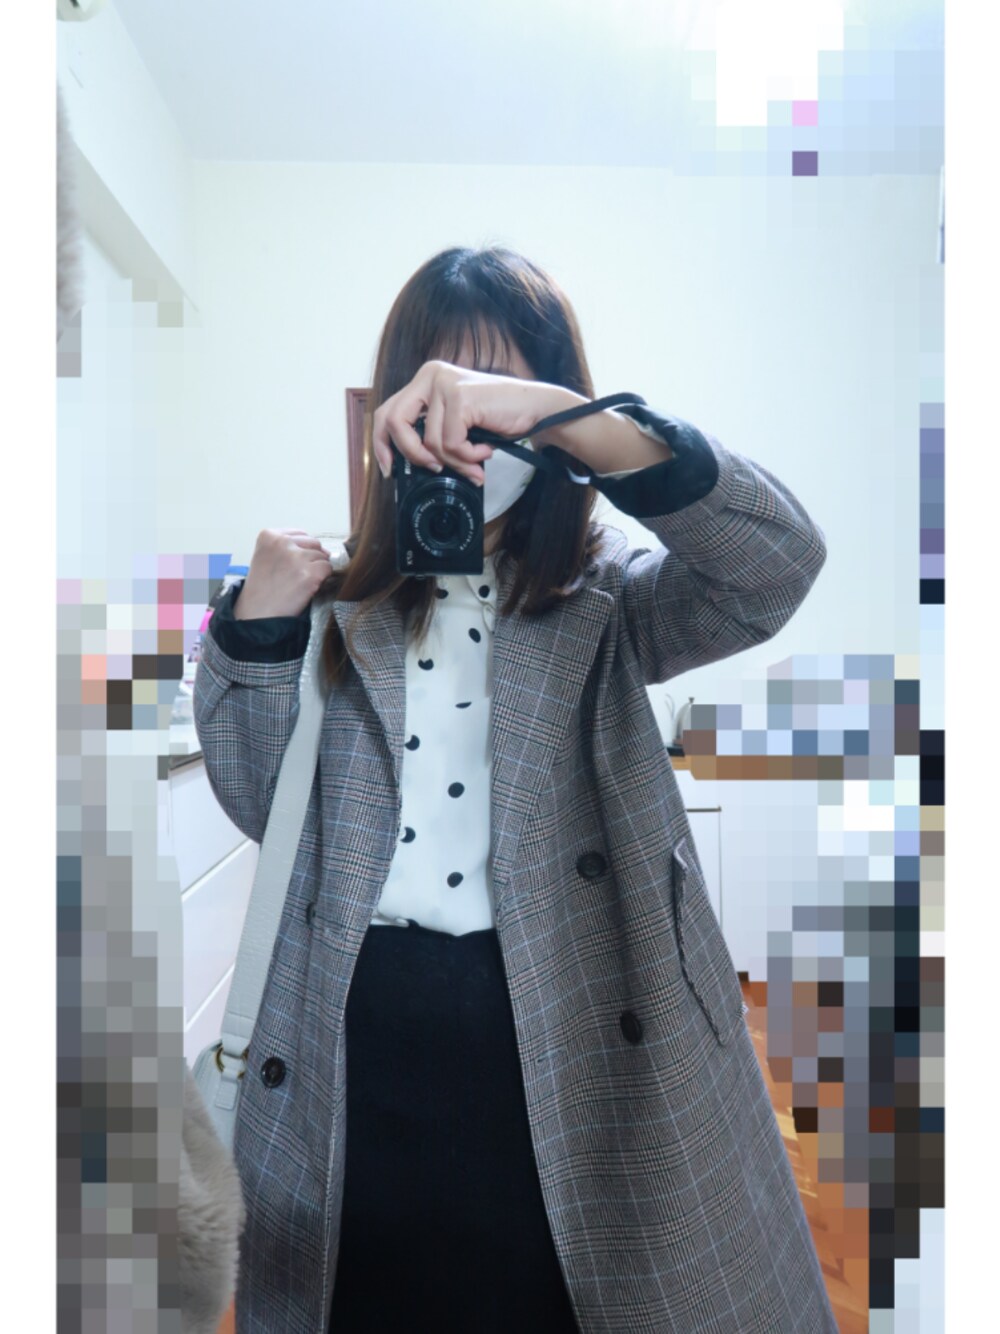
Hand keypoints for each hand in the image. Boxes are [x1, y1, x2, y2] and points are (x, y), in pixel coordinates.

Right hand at [234, 528, 334, 619]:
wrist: (257, 614)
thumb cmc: (261, 590)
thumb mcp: (265, 557)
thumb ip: (287, 547)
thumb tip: (321, 549)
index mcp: (269, 535)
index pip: (300, 534)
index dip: (302, 549)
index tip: (294, 563)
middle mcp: (283, 542)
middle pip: (314, 543)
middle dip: (311, 558)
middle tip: (297, 575)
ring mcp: (297, 558)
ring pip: (323, 556)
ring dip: (317, 569)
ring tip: (299, 583)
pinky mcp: (310, 573)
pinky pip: (328, 569)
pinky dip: (323, 579)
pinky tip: (307, 587)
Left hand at [370, 360, 577, 484]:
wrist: (536, 409)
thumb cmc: (498, 418)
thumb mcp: (455, 422)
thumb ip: (430, 433)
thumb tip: (407, 464)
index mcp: (425, 379)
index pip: (387, 412)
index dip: (382, 444)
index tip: (390, 469)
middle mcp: (430, 375)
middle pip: (395, 422)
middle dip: (411, 454)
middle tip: (434, 469)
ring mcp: (444, 384)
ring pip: (431, 443)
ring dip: (457, 461)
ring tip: (477, 460)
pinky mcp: (460, 398)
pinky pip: (452, 444)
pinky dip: (469, 456)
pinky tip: (486, 449)